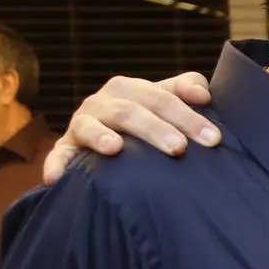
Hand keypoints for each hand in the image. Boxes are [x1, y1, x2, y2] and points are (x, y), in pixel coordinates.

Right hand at [43, 73, 218, 184]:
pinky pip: (58, 155)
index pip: (162, 97)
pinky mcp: (65, 148)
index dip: (188, 115)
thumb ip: (186, 90)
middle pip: (130, 111)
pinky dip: (55, 165)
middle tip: (180, 149)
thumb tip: (203, 94)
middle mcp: (104, 103)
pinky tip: (57, 179)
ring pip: (91, 126)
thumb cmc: (148, 119)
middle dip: (155, 129)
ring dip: (102, 137)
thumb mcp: (167, 101)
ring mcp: (82, 124)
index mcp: (131, 89)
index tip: (213, 138)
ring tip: (116, 149)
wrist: (107, 136)